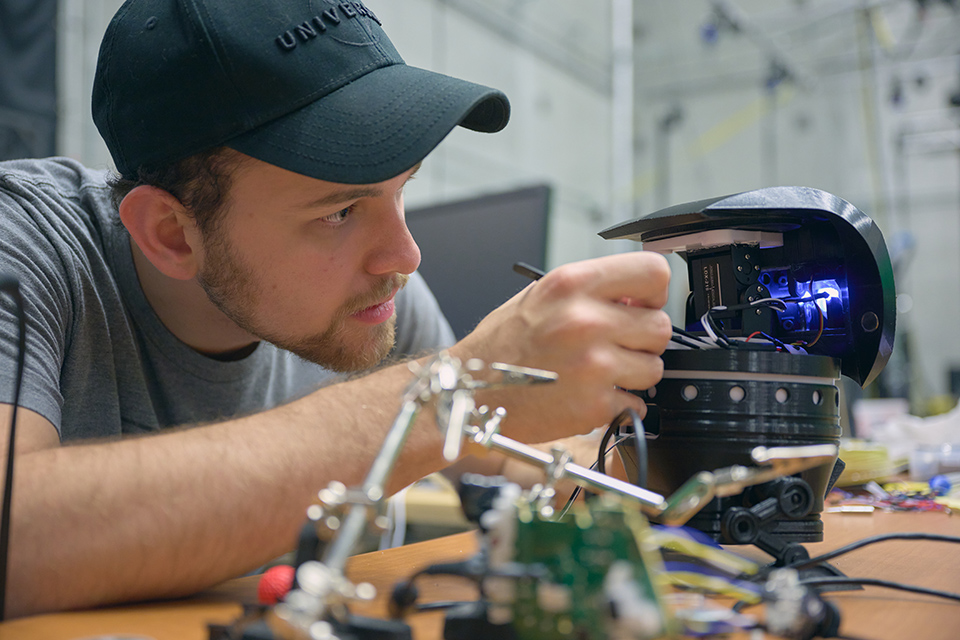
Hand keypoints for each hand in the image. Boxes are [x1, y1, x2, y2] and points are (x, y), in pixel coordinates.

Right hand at [450, 252, 671, 443]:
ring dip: (634, 374)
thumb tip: (640, 297)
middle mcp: (585, 320)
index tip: (642, 305)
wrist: (470, 392)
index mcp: (572, 285)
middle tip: (615, 346)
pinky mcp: (594, 405)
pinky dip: (620, 405)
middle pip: (660, 326)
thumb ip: (593, 290)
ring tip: (598, 373)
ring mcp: (592, 365)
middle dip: (643, 340)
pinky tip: (589, 396)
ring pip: (654, 368)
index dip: (654, 292)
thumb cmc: (503, 345)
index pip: (655, 273)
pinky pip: (637, 403)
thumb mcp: (543, 296)